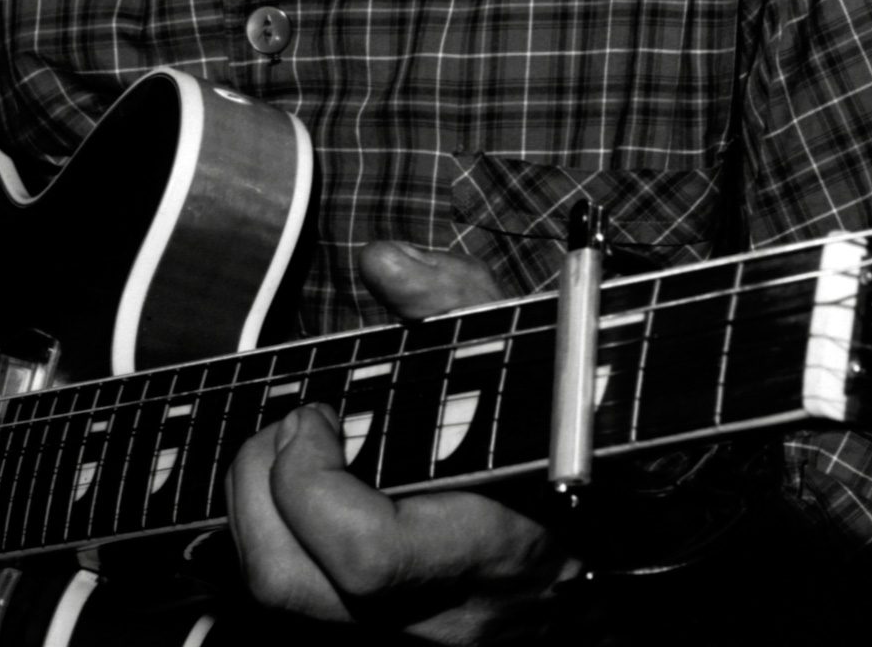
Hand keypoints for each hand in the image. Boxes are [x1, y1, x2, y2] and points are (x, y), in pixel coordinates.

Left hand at [225, 243, 572, 639]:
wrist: (613, 525)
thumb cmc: (567, 429)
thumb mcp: (528, 347)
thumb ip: (458, 300)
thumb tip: (382, 261)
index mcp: (489, 544)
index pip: (367, 555)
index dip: (312, 481)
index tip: (319, 411)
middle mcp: (441, 613)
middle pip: (293, 589)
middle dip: (259, 490)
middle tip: (292, 426)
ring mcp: (410, 636)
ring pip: (284, 603)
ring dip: (258, 511)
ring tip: (293, 450)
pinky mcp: (387, 635)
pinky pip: (302, 599)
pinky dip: (281, 535)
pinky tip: (306, 486)